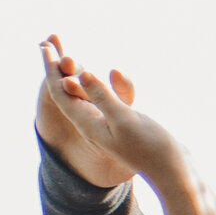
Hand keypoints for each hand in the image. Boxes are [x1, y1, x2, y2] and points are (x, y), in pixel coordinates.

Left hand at [33, 38, 183, 196]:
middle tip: (47, 42)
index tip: (44, 46)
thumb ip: (103, 97)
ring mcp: (107, 124)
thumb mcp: (123, 119)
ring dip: (75, 74)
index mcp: (88, 124)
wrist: (171, 171)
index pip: (61, 93)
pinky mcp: (122, 123)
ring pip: (85, 95)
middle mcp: (93, 124)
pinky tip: (103, 75)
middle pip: (68, 93)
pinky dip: (97, 84)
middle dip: (57, 68)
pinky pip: (102, 99)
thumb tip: (82, 74)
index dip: (51, 69)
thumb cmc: (150, 147)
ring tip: (66, 54)